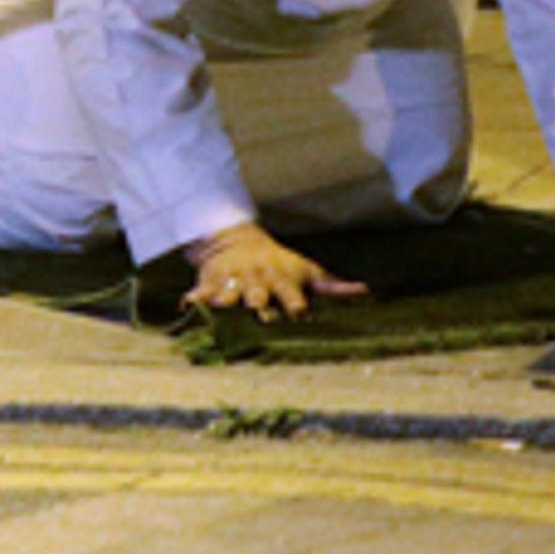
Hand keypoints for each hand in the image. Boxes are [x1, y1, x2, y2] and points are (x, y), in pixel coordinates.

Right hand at [188, 221, 366, 321]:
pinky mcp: (210, 281)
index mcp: (282, 281)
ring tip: (220, 305)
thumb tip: (367, 291)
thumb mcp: (307, 271)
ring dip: (225, 299)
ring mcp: (232, 281)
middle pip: (257, 295)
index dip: (295, 303)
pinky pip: (200, 292)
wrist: (239, 241)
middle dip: (257, 301)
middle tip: (257, 308)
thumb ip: (334, 286)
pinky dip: (194, 299)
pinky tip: (187, 305)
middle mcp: (257, 282)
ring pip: (229, 293)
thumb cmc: (281, 264)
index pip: (291, 294)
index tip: (299, 312)